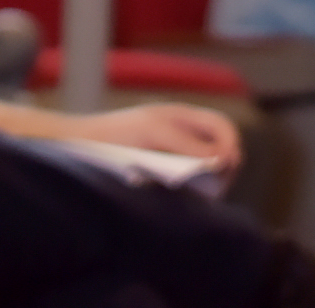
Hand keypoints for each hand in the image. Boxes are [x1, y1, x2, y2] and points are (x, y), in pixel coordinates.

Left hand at [72, 103, 242, 180]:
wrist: (83, 147)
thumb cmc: (118, 133)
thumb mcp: (155, 132)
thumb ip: (189, 143)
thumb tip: (221, 159)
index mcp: (185, 118)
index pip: (223, 128)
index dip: (231, 145)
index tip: (226, 166)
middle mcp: (185, 137)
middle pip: (222, 151)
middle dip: (224, 168)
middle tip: (213, 186)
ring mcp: (176, 158)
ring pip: (208, 172)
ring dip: (208, 182)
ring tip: (195, 193)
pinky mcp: (165, 178)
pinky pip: (189, 186)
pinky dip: (192, 191)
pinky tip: (178, 197)